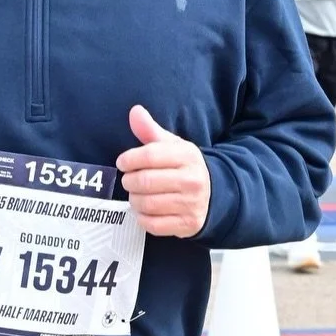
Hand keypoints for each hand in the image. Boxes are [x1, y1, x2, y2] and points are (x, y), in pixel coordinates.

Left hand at [116, 105, 210, 237]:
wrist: (213, 194)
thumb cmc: (184, 167)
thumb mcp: (172, 146)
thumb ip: (150, 130)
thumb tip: (135, 111)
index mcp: (188, 156)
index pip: (150, 155)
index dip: (130, 159)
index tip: (122, 162)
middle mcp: (192, 180)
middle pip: (146, 181)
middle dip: (129, 181)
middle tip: (128, 180)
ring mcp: (191, 204)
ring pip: (147, 204)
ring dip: (134, 200)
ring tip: (135, 194)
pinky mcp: (187, 224)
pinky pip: (152, 224)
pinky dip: (142, 217)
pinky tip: (144, 210)